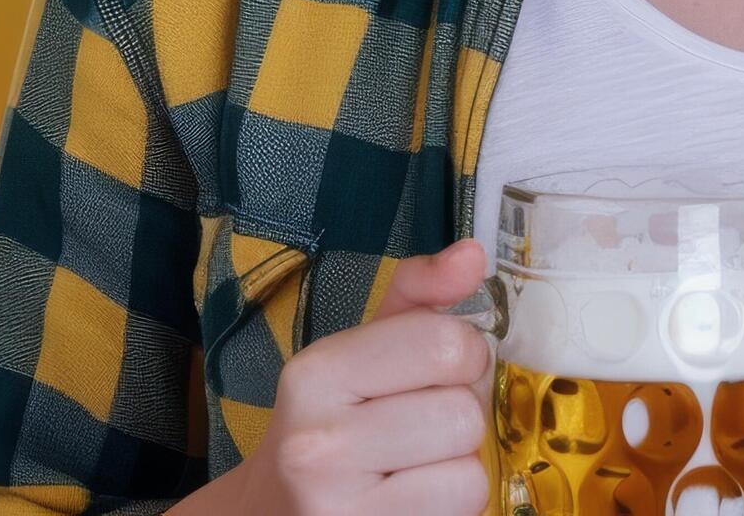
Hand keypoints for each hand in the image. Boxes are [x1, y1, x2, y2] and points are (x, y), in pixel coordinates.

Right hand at [219, 237, 491, 515]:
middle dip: (457, 416)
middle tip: (417, 427)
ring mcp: (342, 507)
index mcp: (316, 373)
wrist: (270, 515)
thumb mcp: (356, 352)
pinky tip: (410, 500)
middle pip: (464, 412)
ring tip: (413, 467)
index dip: (462, 355)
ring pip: (471, 472)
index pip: (446, 343)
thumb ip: (416, 298)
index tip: (432, 371)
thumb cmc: (328, 425)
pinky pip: (463, 512)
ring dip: (456, 468)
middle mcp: (321, 442)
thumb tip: (473, 253)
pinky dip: (449, 506)